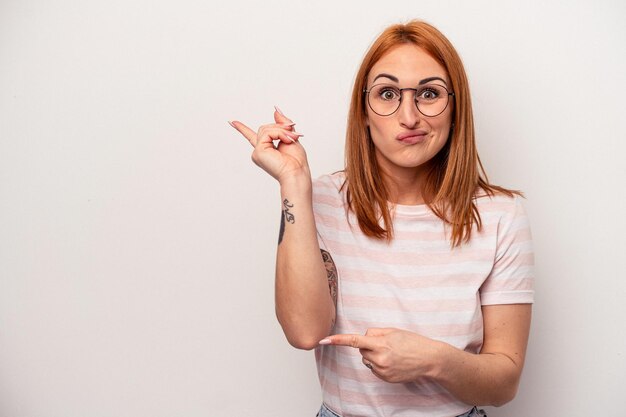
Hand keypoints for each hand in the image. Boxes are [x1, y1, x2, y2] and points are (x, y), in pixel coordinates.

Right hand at [229, 107, 309, 183]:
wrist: (297, 172)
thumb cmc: (296, 161)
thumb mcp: (291, 137)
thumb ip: (283, 124)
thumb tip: (275, 110)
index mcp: (266, 149)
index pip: (251, 137)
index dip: (242, 129)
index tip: (232, 122)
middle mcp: (260, 151)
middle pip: (265, 128)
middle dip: (280, 128)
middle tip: (294, 135)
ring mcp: (257, 152)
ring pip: (266, 129)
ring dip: (281, 131)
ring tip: (291, 139)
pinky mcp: (258, 152)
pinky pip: (268, 133)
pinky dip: (279, 134)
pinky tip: (285, 141)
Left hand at [320, 328, 443, 382]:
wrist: (429, 359)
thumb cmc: (412, 342)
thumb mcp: (393, 331)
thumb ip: (375, 332)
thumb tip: (364, 336)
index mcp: (380, 344)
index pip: (354, 340)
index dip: (337, 340)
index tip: (324, 340)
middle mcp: (379, 359)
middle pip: (361, 349)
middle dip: (368, 345)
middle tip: (386, 343)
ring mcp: (382, 370)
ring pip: (367, 360)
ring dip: (374, 355)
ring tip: (392, 353)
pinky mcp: (385, 378)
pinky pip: (374, 369)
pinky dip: (379, 364)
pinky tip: (393, 362)